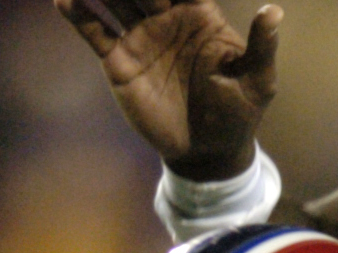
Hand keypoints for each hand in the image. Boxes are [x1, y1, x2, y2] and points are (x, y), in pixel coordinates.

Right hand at [54, 0, 279, 181]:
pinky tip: (64, 0)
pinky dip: (78, 14)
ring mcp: (139, 36)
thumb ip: (262, 46)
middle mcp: (164, 17)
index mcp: (198, 13)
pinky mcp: (119, 61)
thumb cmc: (237, 114)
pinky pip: (95, 31)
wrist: (207, 153)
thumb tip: (273, 11)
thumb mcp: (257, 82)